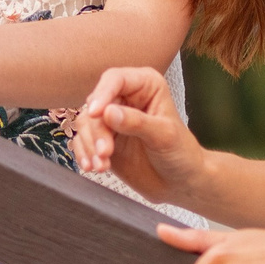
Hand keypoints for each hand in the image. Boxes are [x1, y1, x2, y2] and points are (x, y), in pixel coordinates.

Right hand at [74, 67, 208, 205]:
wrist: (180, 183)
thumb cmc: (182, 154)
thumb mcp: (164, 136)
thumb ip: (137, 123)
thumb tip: (108, 112)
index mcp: (145, 86)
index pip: (115, 80)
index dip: (102, 94)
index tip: (95, 114)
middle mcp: (126, 98)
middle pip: (96, 104)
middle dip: (97, 130)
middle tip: (105, 152)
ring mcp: (112, 119)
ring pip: (86, 123)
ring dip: (90, 145)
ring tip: (102, 165)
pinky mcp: (103, 139)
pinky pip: (83, 141)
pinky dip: (84, 154)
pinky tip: (93, 167)